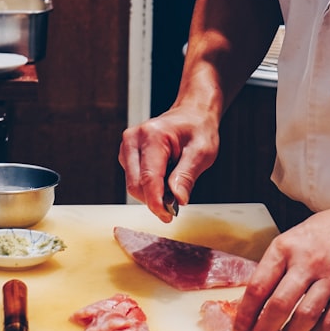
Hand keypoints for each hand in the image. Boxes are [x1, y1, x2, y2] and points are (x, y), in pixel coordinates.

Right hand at [118, 105, 219, 221]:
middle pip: (135, 185)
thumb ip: (187, 176)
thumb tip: (177, 201)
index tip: (167, 217)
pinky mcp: (127, 155)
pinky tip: (164, 176)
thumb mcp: (202, 151)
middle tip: (176, 204)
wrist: (191, 113)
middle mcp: (133, 139)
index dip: (156, 202)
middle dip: (154, 200)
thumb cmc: (198, 129)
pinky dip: (149, 186)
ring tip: (173, 181)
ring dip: (152, 193)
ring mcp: (127, 147)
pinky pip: (134, 180)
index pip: (149, 178)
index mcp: (153, 135)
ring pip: (133, 185)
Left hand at [233, 201, 329, 330]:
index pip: (258, 286)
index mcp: (285, 249)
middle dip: (264, 330)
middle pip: (279, 305)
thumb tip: (252, 301)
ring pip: (305, 316)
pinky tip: (310, 329)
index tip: (240, 327)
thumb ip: (272, 267)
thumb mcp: (289, 240)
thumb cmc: (322, 234)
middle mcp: (307, 263)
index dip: (245, 313)